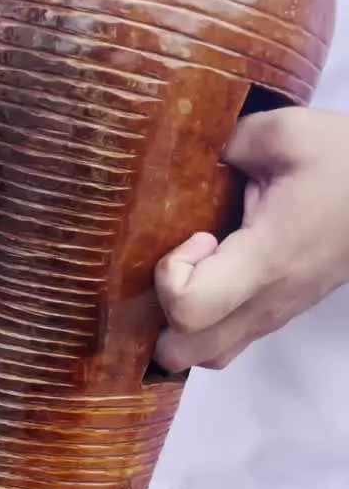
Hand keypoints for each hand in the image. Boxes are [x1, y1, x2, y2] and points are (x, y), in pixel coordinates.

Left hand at [153, 107, 348, 371]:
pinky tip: (204, 273)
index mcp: (266, 261)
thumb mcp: (285, 133)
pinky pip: (224, 339)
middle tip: (177, 262)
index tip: (195, 236)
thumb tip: (180, 154)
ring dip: (177, 323)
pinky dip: (199, 321)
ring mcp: (273, 315)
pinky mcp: (277, 312)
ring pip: (203, 355)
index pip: (188, 309)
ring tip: (188, 270)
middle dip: (157, 314)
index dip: (170, 275)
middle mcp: (266, 302)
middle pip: (183, 352)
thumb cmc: (345, 161)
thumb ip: (224, 144)